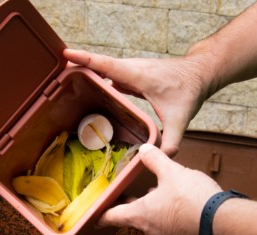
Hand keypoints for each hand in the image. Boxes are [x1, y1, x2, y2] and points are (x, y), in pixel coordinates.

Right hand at [63, 49, 212, 154]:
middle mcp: (131, 69)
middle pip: (99, 65)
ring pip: (104, 69)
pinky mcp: (133, 75)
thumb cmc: (189, 90)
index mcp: (137, 75)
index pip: (105, 64)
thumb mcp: (180, 118)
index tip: (65, 55)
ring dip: (87, 73)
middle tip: (58, 77)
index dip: (85, 59)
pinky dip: (99, 79)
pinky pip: (111, 75)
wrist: (199, 74)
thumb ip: (172, 140)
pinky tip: (92, 91)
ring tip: (67, 83)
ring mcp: (131, 70)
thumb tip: (162, 157)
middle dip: (78, 67)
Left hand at [97, 144, 221, 234]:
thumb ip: (156, 160)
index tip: (93, 215)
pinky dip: (170, 215)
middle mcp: (151, 229)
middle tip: (130, 195)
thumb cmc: (192, 200)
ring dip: (154, 209)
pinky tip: (181, 203)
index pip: (112, 216)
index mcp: (141, 214)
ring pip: (154, 221)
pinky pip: (171, 226)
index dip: (101, 214)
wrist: (221, 224)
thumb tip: (145, 149)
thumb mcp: (172, 172)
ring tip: (159, 193)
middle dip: (132, 206)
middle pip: (134, 218)